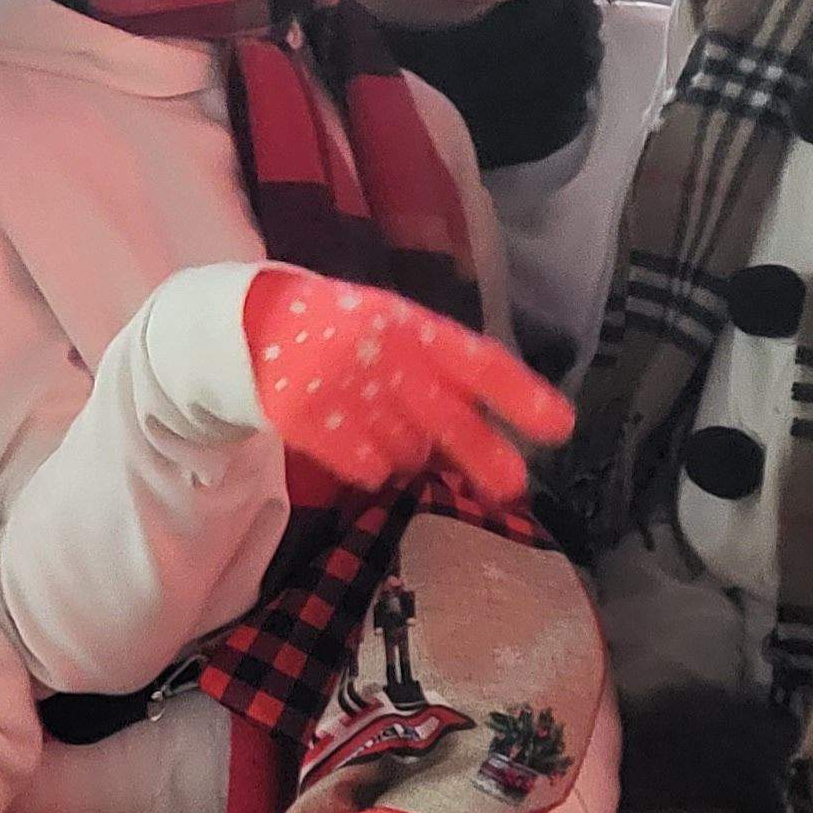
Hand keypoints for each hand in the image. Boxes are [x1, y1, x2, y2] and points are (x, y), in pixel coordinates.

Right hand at [242, 267, 571, 500]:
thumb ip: (442, 372)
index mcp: (410, 325)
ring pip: (407, 451)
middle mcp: (379, 352)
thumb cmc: (343, 332)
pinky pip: (365, 467)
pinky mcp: (304, 416)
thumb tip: (499, 425)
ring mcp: (340, 385)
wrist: (252, 326)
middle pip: (448, 419)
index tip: (559, 427)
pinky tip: (354, 441)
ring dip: (407, 450)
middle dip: (484, 455)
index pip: (477, 362)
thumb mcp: (395, 332)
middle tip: (511, 486)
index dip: (520, 395)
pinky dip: (368, 464)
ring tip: (380, 423)